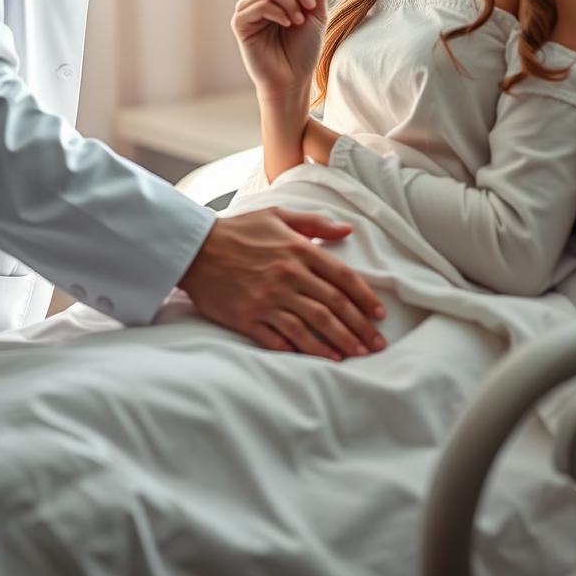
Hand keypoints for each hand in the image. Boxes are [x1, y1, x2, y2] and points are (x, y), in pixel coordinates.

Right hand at [179, 209, 386, 360]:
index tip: (380, 314)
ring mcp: (268, 299)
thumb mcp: (278, 215)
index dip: (365, 298)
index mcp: (298, 250)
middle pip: (333, 307)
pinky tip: (323, 359)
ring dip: (339, 343)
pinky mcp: (249, 318)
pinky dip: (305, 351)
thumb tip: (347, 229)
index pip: (342, 278)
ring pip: (313, 326)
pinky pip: (282, 340)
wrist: (195, 248)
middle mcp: (287, 276)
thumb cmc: (238, 230)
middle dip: (359, 327)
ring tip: (357, 355)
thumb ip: (315, 223)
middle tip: (376, 344)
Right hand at [231, 0, 327, 97]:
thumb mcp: (317, 11)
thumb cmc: (304, 48)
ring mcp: (247, 7)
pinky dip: (279, 12)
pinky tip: (286, 24)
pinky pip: (260, 3)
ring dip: (292, 3)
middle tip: (310, 8)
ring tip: (298, 21)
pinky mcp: (240, 22)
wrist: (294, 79)